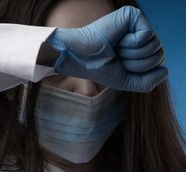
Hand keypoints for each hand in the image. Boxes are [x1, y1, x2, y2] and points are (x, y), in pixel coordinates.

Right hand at [46, 5, 167, 92]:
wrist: (79, 59)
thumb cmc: (98, 68)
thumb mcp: (125, 81)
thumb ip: (147, 83)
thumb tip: (165, 71)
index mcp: (139, 48)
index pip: (156, 63)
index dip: (139, 71)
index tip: (119, 66)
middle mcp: (140, 34)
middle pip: (159, 55)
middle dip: (137, 64)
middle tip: (117, 58)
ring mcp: (137, 24)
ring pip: (155, 46)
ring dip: (133, 56)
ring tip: (116, 50)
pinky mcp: (133, 16)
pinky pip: (147, 36)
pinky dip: (131, 45)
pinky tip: (118, 41)